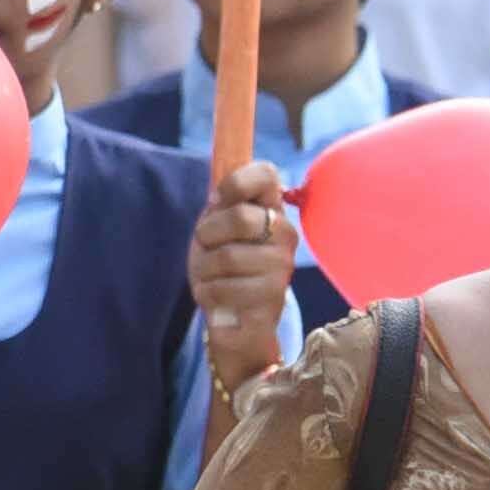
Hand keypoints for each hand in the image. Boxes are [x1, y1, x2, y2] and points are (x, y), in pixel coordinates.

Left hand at [191, 157, 300, 369]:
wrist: (231, 316)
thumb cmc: (221, 266)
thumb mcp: (215, 228)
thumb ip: (221, 203)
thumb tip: (218, 192)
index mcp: (271, 209)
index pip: (265, 174)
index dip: (234, 184)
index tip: (217, 203)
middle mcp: (285, 233)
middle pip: (239, 217)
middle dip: (208, 234)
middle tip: (208, 248)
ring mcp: (283, 265)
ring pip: (227, 256)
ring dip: (205, 269)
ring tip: (213, 276)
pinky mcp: (274, 297)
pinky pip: (225, 287)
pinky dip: (208, 292)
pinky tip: (216, 295)